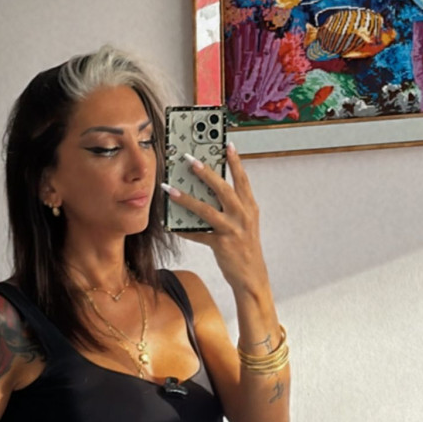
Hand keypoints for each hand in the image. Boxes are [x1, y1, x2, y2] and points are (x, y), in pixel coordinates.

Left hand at [164, 142, 267, 293]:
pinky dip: (184, 230)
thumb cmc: (246, 248)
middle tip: (190, 159)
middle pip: (223, 189)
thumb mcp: (245, 224)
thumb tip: (209, 193)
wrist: (252, 276)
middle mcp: (242, 216)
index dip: (235, 162)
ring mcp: (232, 230)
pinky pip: (198, 235)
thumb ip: (233, 208)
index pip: (242, 180)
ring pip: (207, 210)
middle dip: (205, 173)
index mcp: (250, 207)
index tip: (227, 145)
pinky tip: (171, 225)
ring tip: (171, 189)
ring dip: (186, 199)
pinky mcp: (221, 244)